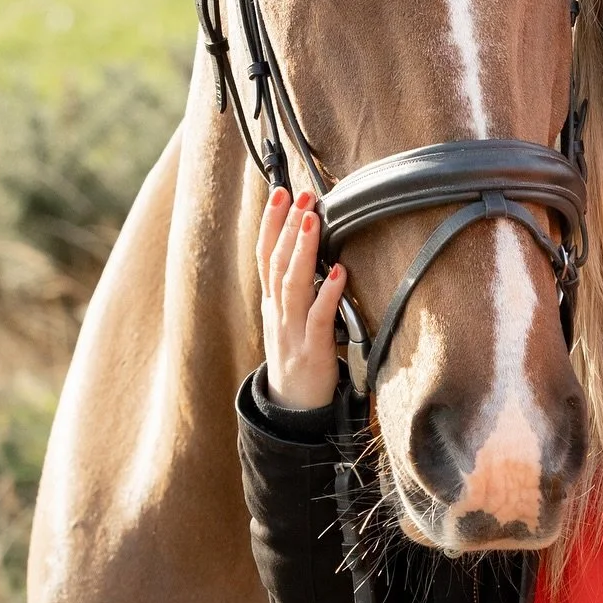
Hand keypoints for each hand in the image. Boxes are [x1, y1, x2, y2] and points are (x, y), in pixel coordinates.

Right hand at [256, 186, 345, 409]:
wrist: (293, 408)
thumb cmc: (298, 357)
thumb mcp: (291, 319)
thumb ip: (298, 289)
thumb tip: (314, 254)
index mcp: (272, 302)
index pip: (265, 255)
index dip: (271, 223)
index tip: (280, 193)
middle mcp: (277, 312)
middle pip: (276, 262)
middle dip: (287, 226)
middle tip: (300, 195)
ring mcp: (291, 330)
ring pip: (292, 284)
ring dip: (303, 250)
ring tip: (313, 220)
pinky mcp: (311, 350)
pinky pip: (318, 318)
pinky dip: (326, 293)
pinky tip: (337, 272)